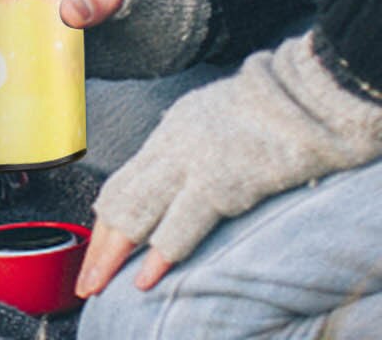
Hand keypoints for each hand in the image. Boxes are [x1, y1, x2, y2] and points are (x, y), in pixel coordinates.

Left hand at [76, 32, 381, 299]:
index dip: (106, 217)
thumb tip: (170, 163)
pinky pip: (182, 223)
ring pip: (138, 213)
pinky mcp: (219, 181)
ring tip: (98, 284)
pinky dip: (161, 253)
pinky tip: (146, 278)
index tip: (94, 244)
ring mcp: (191, 164)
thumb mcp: (207, 118)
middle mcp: (169, 147)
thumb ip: (185, 144)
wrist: (297, 98)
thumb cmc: (262, 110)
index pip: (125, 182)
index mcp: (167, 133)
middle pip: (122, 200)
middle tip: (85, 278)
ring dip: (115, 254)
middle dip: (100, 243)